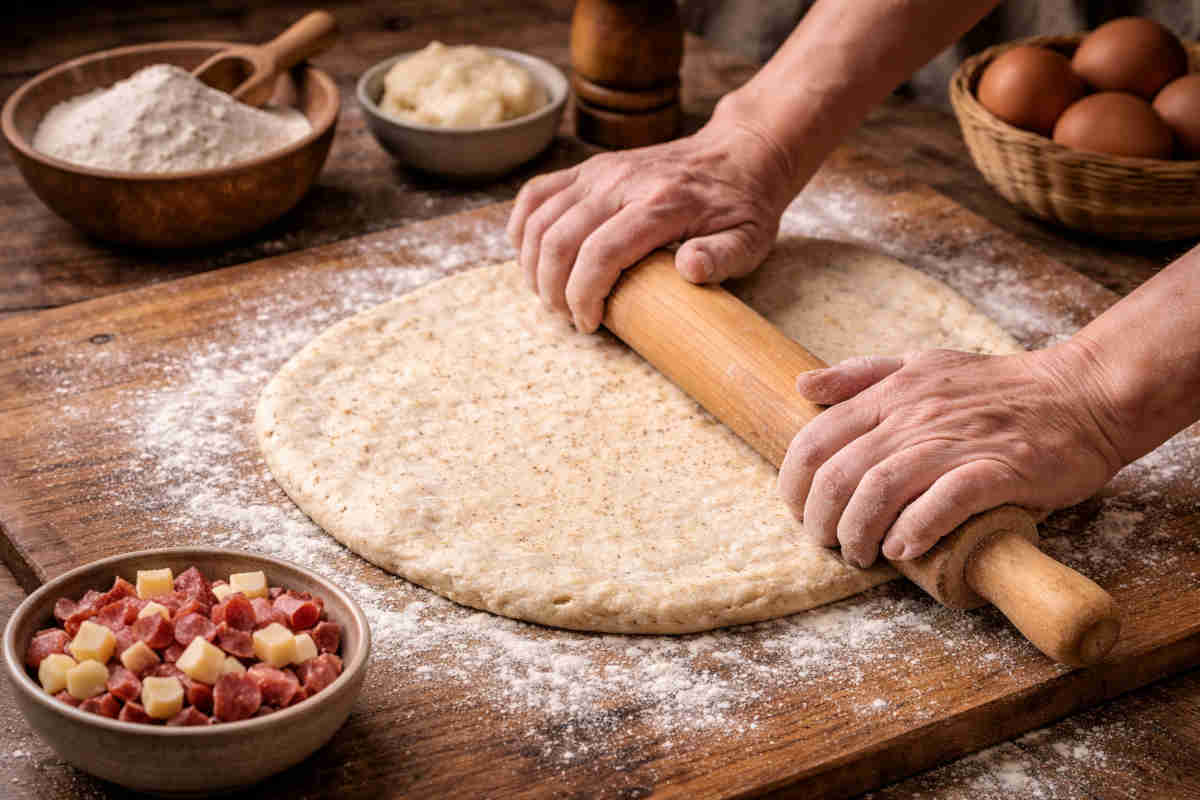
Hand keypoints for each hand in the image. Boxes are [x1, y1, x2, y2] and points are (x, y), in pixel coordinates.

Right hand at [506, 113, 795, 332]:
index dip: (583, 296)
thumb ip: (722, 257)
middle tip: (568, 317)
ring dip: (534, 266)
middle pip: (560, 239)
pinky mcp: (587, 168)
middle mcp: (622, 181)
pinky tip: (531, 258)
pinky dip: (523, 229)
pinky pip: (535, 194)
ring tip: (551, 297)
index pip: (601, 253)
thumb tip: (690, 269)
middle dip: (554, 290)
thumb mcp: (749, 239)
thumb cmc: (742, 206)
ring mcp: (599, 171)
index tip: (590, 323)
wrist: (739, 154)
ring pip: (540, 219)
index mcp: (661, 203)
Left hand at [778, 344, 1125, 566]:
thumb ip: (860, 375)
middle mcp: (915, 415)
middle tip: (829, 544)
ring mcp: (956, 442)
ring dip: (860, 532)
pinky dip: (916, 530)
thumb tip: (803, 385)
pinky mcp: (998, 469)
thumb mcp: (921, 363)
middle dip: (822, 519)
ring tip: (862, 555)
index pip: (816, 439)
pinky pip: (944, 502)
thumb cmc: (995, 387)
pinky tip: (904, 550)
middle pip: (841, 473)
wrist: (1082, 394)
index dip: (795, 482)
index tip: (798, 511)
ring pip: (881, 489)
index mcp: (891, 393)